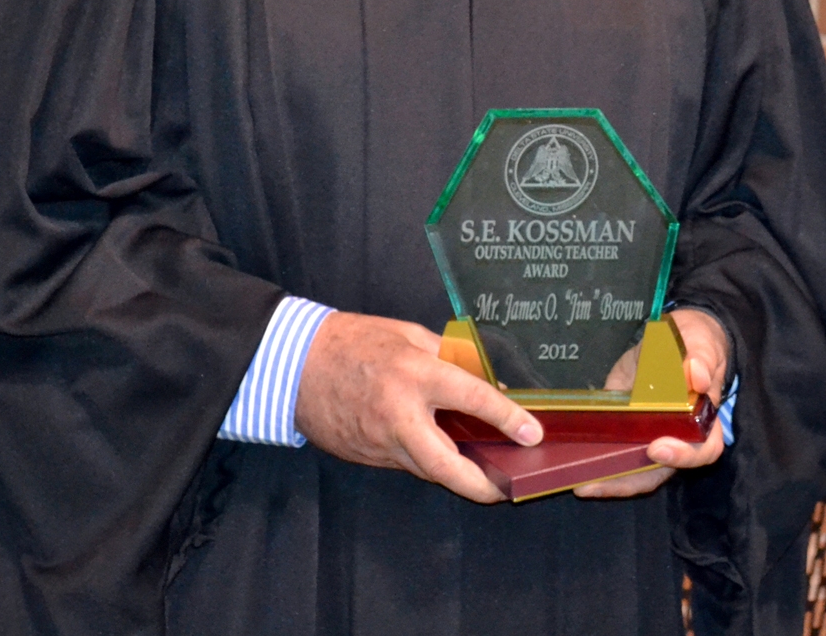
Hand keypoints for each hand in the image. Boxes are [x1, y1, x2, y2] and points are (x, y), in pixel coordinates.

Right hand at [293, 311, 542, 503]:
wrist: (295, 364)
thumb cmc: (355, 341)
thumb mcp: (409, 335)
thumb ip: (450, 359)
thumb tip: (487, 384)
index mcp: (414, 374)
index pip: (473, 400)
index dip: (507, 418)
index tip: (531, 434)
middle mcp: (399, 414)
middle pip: (447, 464)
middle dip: (481, 485)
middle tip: (506, 490)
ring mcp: (379, 441)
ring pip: (427, 470)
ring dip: (456, 476)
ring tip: (484, 474)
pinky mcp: (365, 455)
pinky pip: (406, 463)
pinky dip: (428, 463)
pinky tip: (445, 457)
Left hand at [574, 309, 729, 497]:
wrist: (676, 338)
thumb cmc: (693, 342)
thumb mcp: (698, 341)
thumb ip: (700, 355)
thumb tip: (697, 376)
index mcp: (702, 419)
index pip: (703, 449)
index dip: (683, 455)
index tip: (656, 448)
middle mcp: (678, 436)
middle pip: (662, 471)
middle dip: (630, 479)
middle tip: (597, 480)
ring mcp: (652, 436)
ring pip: (637, 472)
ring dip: (610, 480)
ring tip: (581, 484)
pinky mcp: (628, 431)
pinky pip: (617, 455)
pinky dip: (599, 465)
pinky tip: (577, 469)